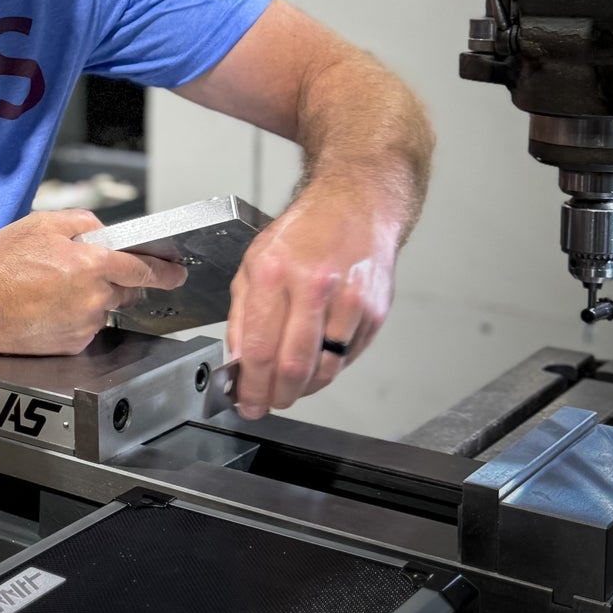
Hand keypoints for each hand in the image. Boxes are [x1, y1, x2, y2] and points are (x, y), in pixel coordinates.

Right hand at [0, 209, 186, 356]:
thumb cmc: (0, 265)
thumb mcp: (41, 224)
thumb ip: (81, 222)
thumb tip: (102, 230)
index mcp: (92, 264)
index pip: (143, 269)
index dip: (164, 271)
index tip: (176, 273)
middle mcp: (94, 297)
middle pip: (126, 290)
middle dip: (116, 280)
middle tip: (84, 273)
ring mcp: (84, 325)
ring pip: (103, 309)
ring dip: (91, 299)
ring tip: (52, 291)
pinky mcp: (72, 345)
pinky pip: (86, 328)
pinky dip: (75, 318)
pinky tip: (48, 308)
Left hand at [227, 184, 399, 419]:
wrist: (355, 208)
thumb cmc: (302, 234)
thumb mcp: (253, 262)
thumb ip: (241, 315)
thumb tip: (238, 362)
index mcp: (273, 272)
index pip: (258, 347)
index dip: (251, 385)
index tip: (247, 403)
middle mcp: (313, 286)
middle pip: (293, 366)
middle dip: (276, 397)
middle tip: (267, 404)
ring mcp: (349, 300)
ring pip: (325, 369)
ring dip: (303, 390)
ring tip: (289, 389)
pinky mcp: (374, 312)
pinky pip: (348, 358)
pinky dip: (329, 369)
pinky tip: (316, 364)